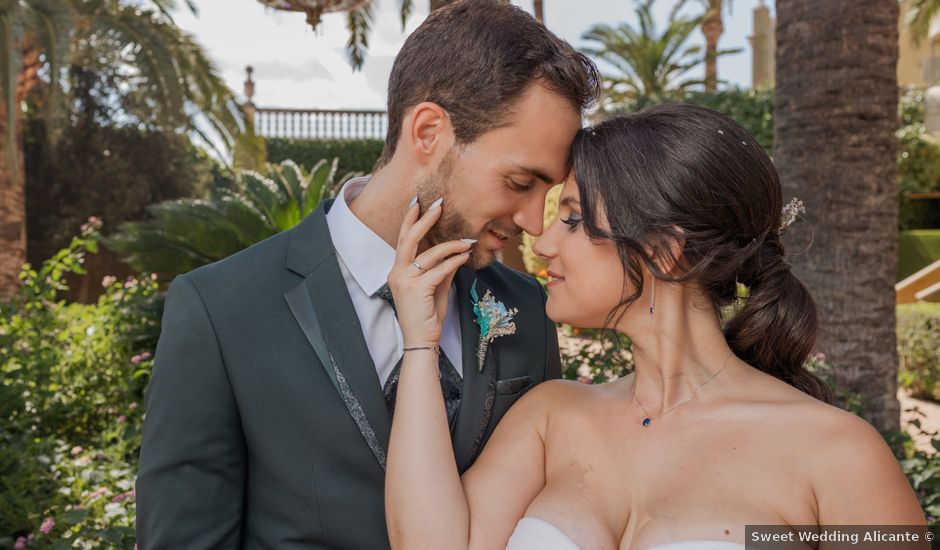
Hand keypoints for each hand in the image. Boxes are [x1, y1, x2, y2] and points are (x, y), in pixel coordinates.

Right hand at [387, 197, 473, 347]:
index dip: (410, 220)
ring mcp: (405, 281)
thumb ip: (441, 269)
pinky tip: (465, 256)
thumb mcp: (435, 288)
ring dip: (452, 245)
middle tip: (438, 204)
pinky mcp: (417, 289)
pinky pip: (439, 269)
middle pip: (408, 239)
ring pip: (430, 254)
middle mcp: (397, 273)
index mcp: (398, 271)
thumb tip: (455, 253)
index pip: (403, 241)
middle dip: (424, 219)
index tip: (418, 202)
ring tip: (467, 241)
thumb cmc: (427, 316)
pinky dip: (454, 261)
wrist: (422, 340)